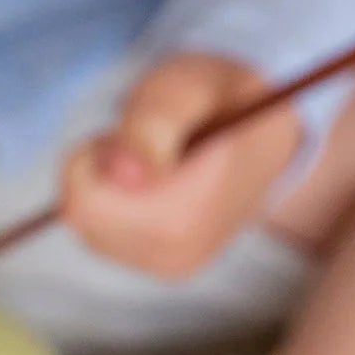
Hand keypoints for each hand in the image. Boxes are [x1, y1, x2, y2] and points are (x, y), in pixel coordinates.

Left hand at [61, 51, 299, 277]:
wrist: (270, 133)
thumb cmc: (224, 97)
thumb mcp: (190, 86)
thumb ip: (153, 121)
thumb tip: (117, 173)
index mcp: (185, 216)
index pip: (85, 203)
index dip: (95, 157)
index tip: (133, 131)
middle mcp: (177, 255)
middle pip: (83, 216)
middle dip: (99, 169)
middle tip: (148, 139)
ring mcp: (169, 267)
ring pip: (89, 226)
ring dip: (107, 185)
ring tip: (160, 157)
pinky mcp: (162, 268)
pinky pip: (104, 234)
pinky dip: (116, 203)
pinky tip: (158, 181)